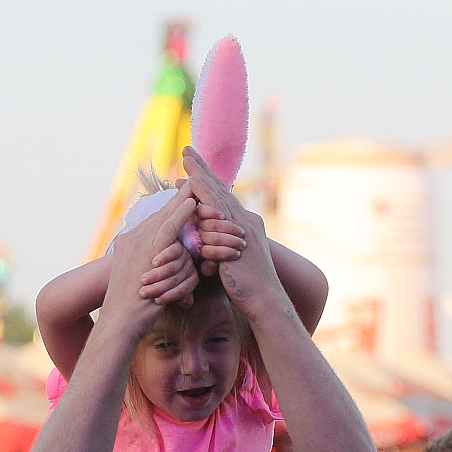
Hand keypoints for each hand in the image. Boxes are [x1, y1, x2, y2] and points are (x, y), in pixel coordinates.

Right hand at [101, 186, 198, 329]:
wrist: (119, 322)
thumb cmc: (134, 309)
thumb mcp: (147, 281)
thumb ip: (158, 267)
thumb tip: (173, 264)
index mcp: (131, 244)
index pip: (157, 220)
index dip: (173, 208)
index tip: (187, 196)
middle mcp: (134, 239)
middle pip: (162, 213)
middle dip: (180, 197)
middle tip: (195, 180)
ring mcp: (139, 244)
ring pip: (167, 217)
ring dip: (184, 202)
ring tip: (198, 185)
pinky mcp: (147, 253)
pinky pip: (168, 228)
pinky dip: (181, 213)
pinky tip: (192, 203)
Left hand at [182, 147, 286, 317]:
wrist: (265, 301)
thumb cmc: (247, 289)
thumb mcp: (230, 265)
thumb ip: (218, 251)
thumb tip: (204, 249)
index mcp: (244, 226)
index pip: (221, 200)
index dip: (206, 184)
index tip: (190, 171)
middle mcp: (246, 221)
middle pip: (220, 189)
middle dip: (203, 170)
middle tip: (187, 150)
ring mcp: (243, 225)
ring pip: (218, 194)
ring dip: (201, 175)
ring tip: (186, 158)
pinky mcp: (238, 233)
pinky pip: (217, 208)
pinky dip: (204, 193)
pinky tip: (191, 182)